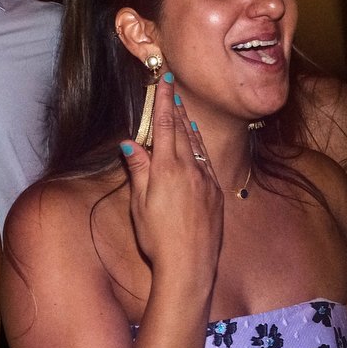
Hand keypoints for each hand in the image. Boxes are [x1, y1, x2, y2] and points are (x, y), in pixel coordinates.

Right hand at [121, 79, 222, 298]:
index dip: (164, 102)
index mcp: (167, 169)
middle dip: (176, 107)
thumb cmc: (157, 239)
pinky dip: (200, 146)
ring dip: (189, 124)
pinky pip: (207, 161)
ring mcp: (206, 181)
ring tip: (183, 110)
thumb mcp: (139, 204)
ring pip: (197, 144)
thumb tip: (130, 143)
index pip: (165, 126)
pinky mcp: (216, 194)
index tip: (165, 82)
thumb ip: (138, 170)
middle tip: (173, 88)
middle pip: (182, 130)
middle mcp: (190, 169)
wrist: (189, 266)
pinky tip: (197, 144)